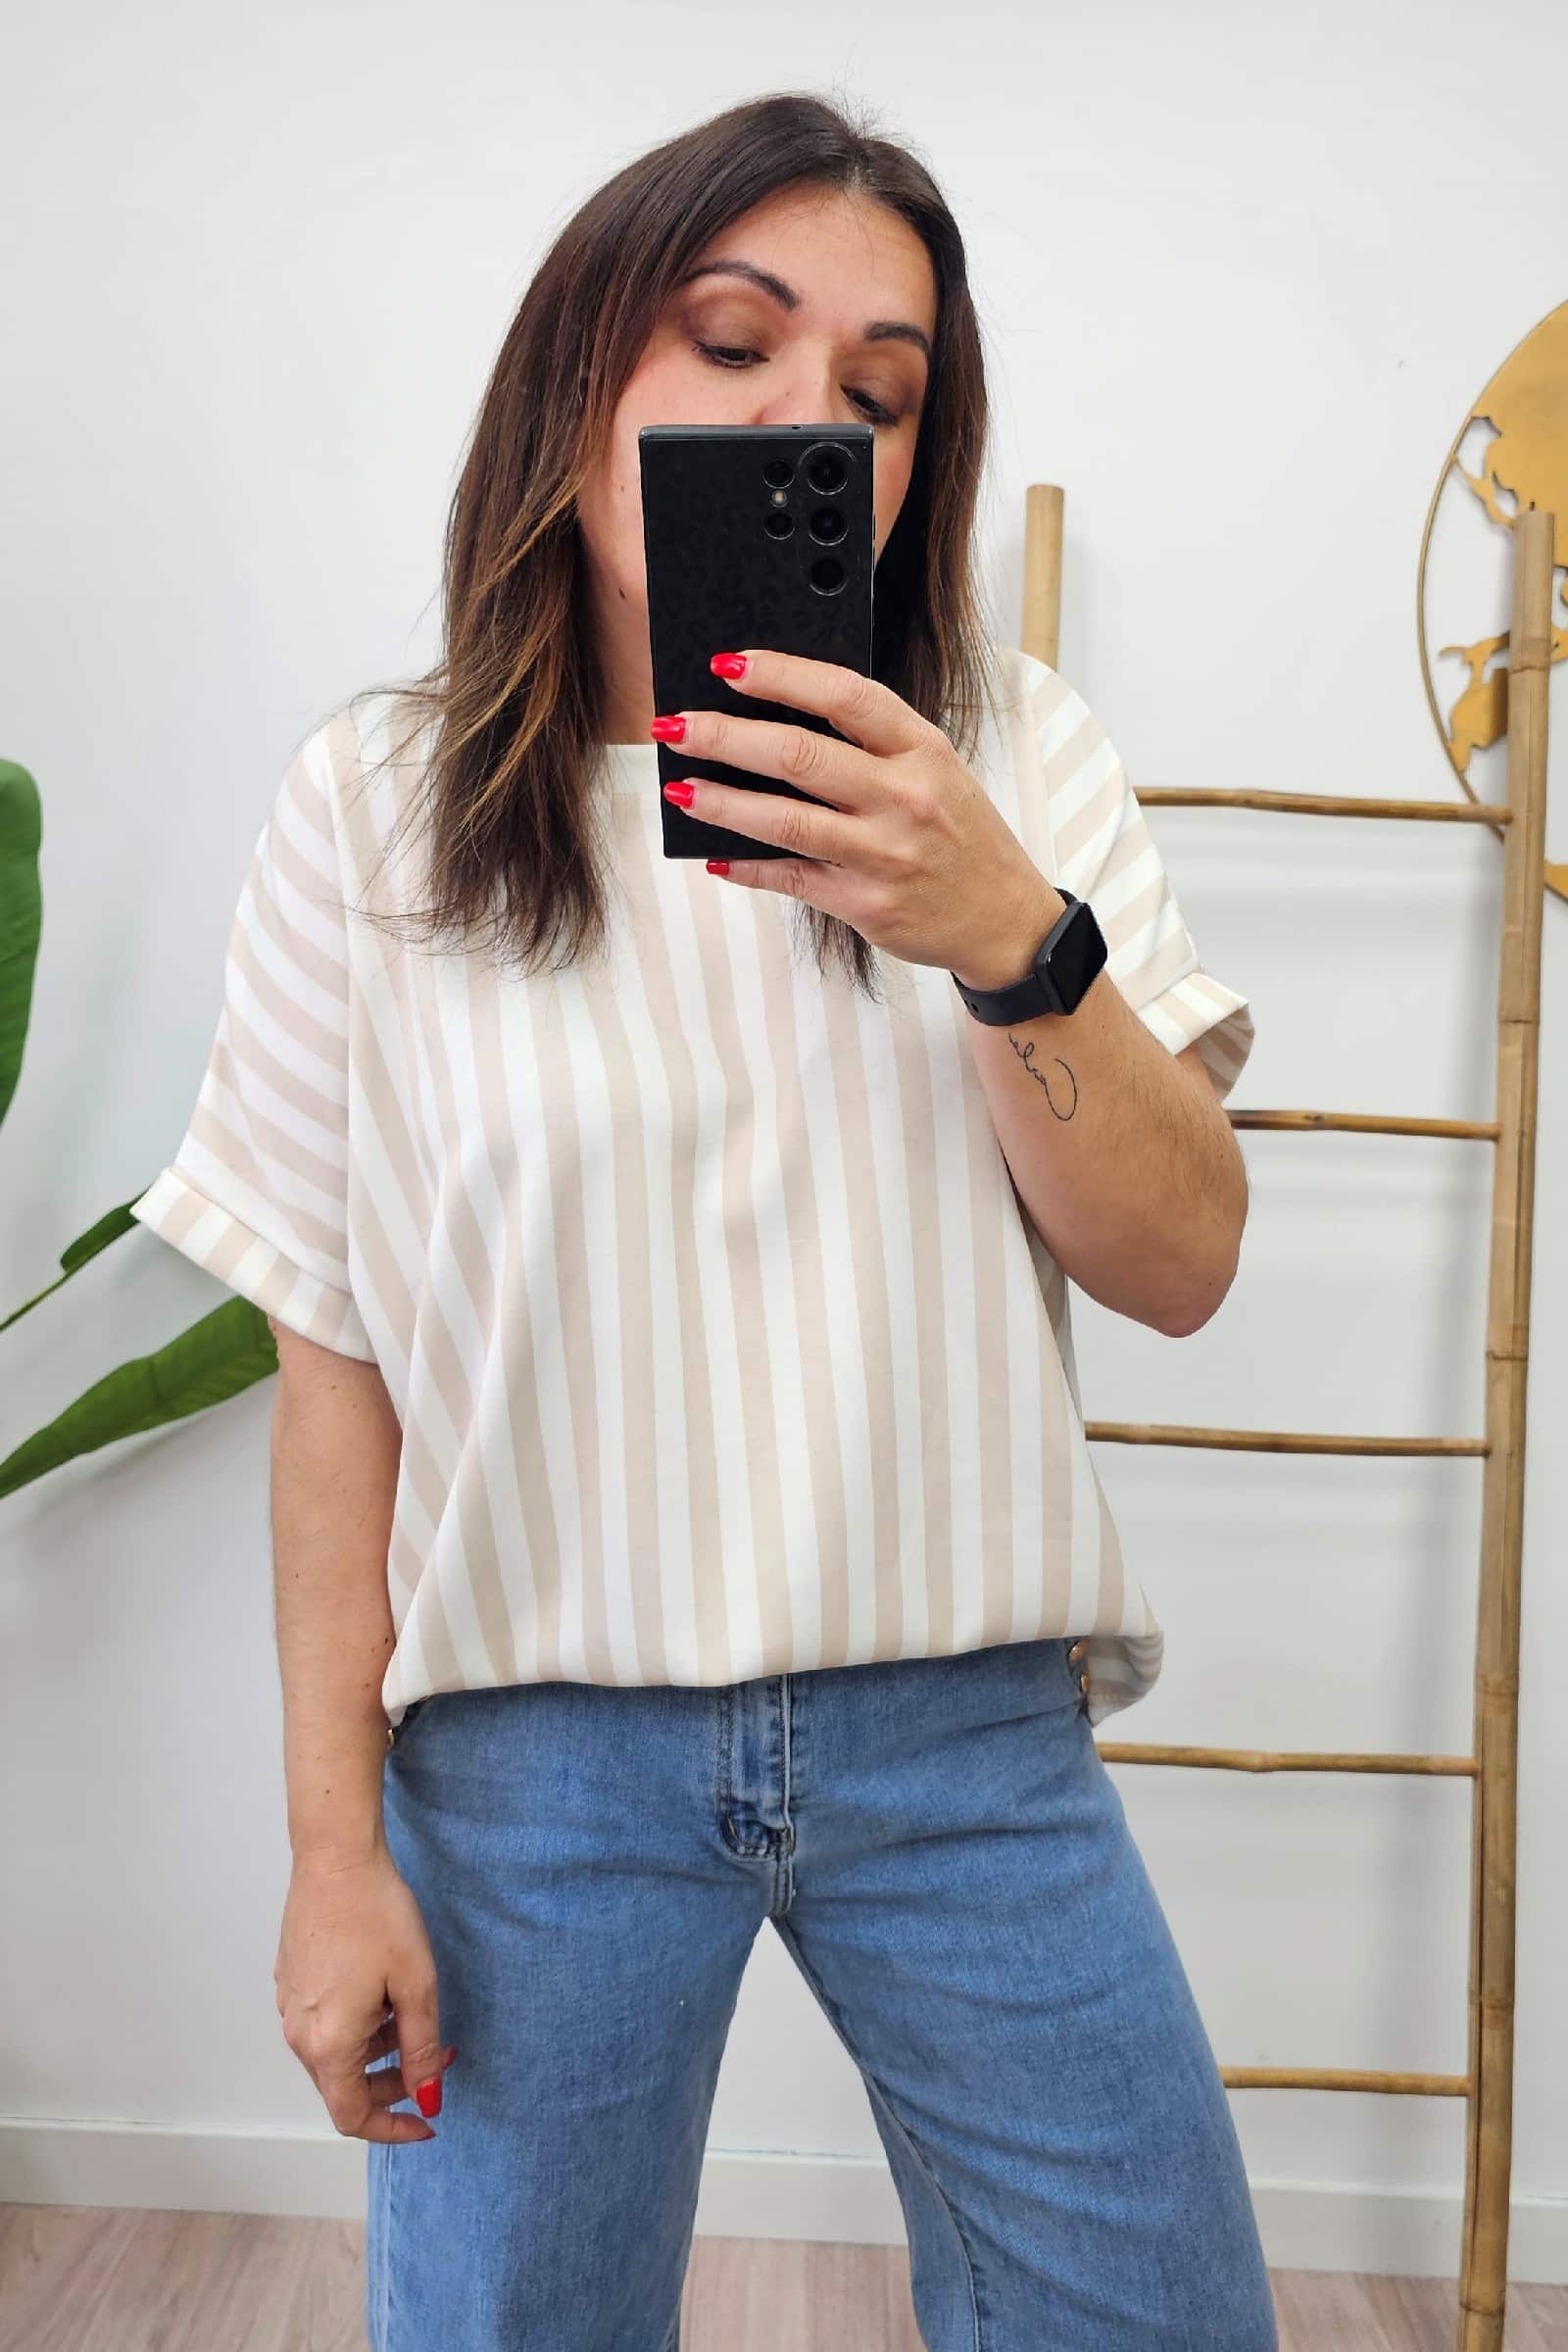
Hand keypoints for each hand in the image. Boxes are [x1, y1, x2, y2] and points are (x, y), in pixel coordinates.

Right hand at [275, 1848, 456, 2142]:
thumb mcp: (416, 1985)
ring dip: (375, 2050)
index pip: (353, 2116)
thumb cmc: (377, 1916)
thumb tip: (427, 2098)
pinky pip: (322, 2024)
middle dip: (392, 2082)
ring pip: (333, 2054)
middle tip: (436, 2057)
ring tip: (411, 2012)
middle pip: (343, 2087)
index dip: (392, 2127)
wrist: (335, 1858)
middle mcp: (298, 2034)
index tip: (427, 2119)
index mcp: (328, 2045)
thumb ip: (421, 2050)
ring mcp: (288, 2006)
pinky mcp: (289, 1981)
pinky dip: (355, 2026)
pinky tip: (382, 1990)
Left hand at [656, 650, 1059, 983]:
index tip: (728, 664)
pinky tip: (716, 856)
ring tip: (679, 790)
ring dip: (722, 802)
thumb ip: (872, 746)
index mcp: (923, 750)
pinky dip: (747, 867)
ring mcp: (886, 854)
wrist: (1005, 920)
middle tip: (675, 725)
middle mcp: (906, 797)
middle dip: (725, 736)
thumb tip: (775, 721)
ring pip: (785, 819)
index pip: (844, 695)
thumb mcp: (936, 773)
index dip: (781, 674)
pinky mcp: (867, 905)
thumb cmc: (960, 837)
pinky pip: (791, 879)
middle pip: (799, 754)